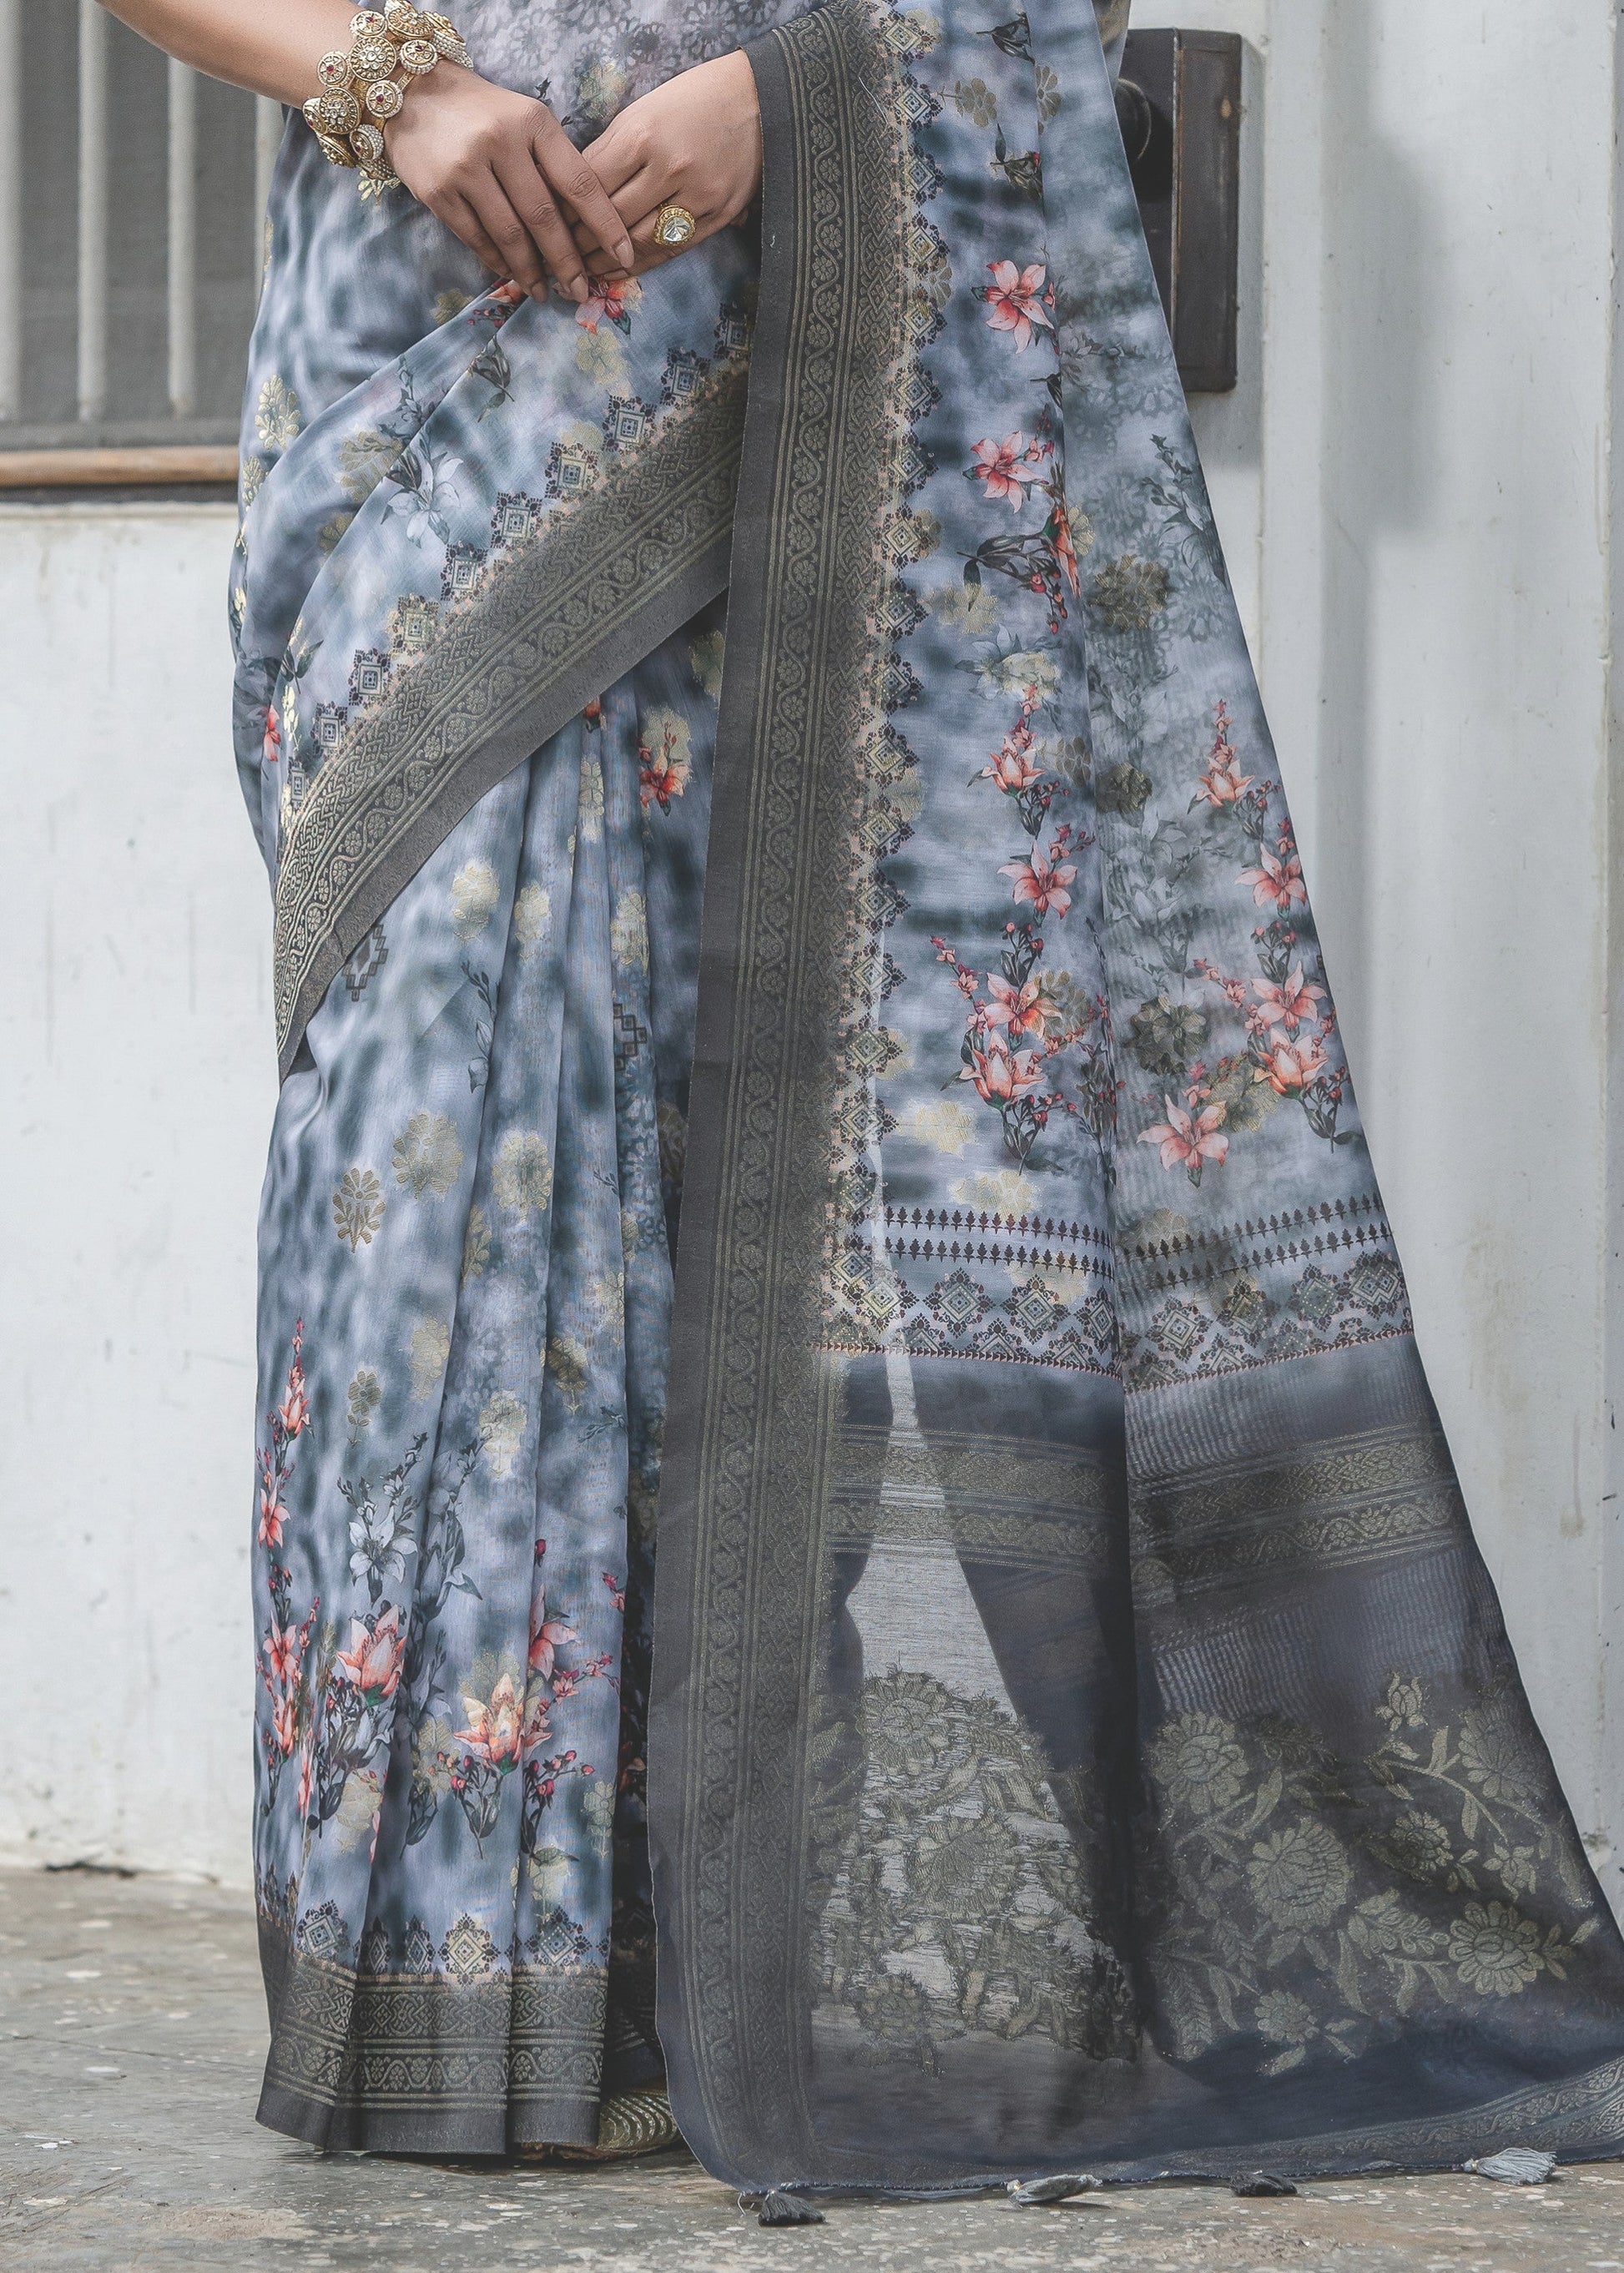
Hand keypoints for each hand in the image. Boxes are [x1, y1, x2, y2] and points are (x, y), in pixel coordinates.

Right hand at [382, 64, 635, 302]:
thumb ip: (553, 162)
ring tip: (545, 292)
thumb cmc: (482, 112)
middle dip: (567, 262)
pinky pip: (477, 239)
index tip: (623, 255)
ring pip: (509, 235)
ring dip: (531, 271)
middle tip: (580, 291)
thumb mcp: (525, 120)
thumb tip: (586, 226)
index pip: (579, 182)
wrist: (412, 93)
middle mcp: (500, 142)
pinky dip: (498, 261)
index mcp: (533, 123)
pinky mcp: (438, 192)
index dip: (605, 225)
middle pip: (544, 217)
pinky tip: (512, 274)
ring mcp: (465, 168)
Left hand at [573, 51, 761, 277]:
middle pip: (612, 218)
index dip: (565, 211)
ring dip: (607, 261)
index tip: (548, 225)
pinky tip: (619, 270)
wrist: (758, 102)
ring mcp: (696, 196)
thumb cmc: (692, 100)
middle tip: (558, 257)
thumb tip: (573, 191)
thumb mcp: (643, 110)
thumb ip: (611, 150)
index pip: (591, 185)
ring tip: (584, 271)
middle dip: (580, 242)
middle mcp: (669, 168)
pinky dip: (641, 264)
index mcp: (643, 135)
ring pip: (640, 241)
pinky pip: (671, 249)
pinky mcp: (717, 216)